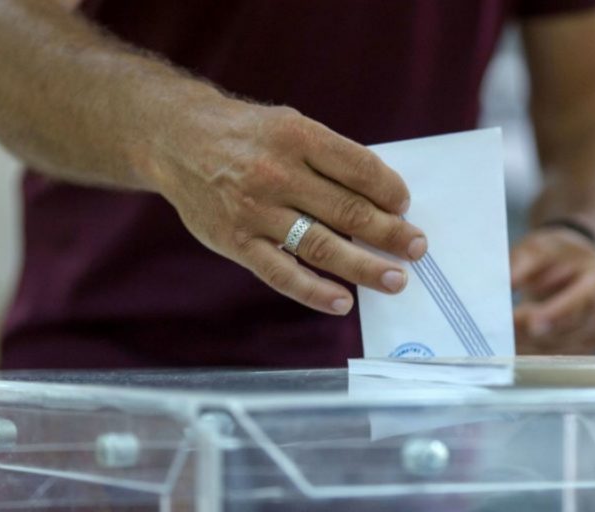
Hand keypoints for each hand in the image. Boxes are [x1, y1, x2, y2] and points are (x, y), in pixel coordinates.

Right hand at [154, 100, 427, 315]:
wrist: (177, 140)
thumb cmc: (247, 135)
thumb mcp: (289, 125)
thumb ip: (329, 158)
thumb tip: (381, 199)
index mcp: (297, 137)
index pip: (358, 167)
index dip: (389, 190)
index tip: (405, 205)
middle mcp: (276, 174)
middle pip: (348, 211)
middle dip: (390, 233)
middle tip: (417, 248)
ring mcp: (255, 211)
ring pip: (321, 246)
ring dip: (365, 267)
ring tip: (396, 279)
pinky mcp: (236, 241)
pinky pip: (281, 273)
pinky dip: (314, 291)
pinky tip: (342, 301)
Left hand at [511, 228, 594, 353]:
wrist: (577, 268)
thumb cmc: (559, 256)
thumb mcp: (540, 248)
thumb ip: (525, 262)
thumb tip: (509, 282)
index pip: (588, 299)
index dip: (559, 313)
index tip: (532, 322)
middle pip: (575, 327)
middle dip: (537, 331)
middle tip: (505, 327)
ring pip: (566, 347)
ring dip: (531, 343)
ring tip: (504, 333)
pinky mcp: (588, 348)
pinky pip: (560, 356)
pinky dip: (534, 351)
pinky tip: (514, 343)